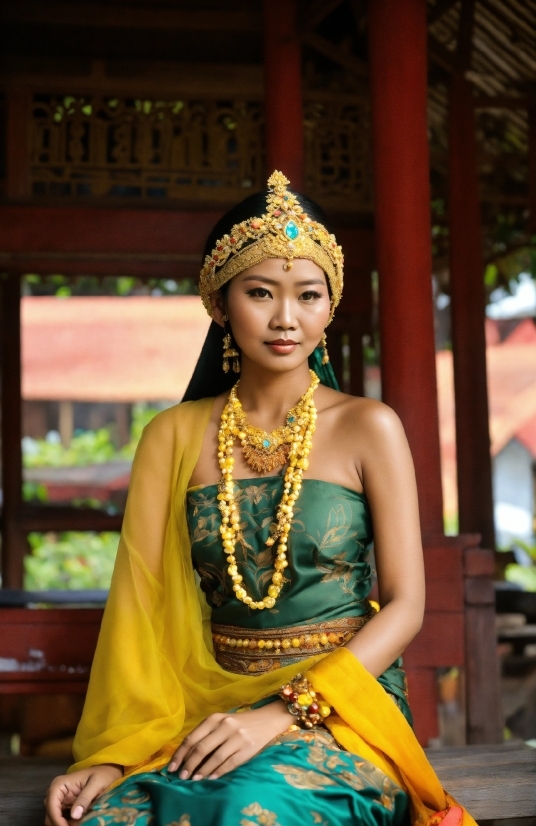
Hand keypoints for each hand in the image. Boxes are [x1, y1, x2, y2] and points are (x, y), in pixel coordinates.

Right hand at [44, 764, 122, 825]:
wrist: (107, 773)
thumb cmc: (102, 775)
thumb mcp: (96, 784)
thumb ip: (85, 798)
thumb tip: (74, 816)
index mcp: (60, 784)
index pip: (51, 804)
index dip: (56, 818)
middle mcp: (56, 792)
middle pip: (50, 813)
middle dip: (59, 823)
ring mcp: (60, 800)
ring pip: (54, 818)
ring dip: (63, 824)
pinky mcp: (66, 807)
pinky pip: (62, 819)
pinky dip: (67, 823)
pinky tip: (77, 824)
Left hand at [168, 700, 291, 780]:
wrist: (267, 720)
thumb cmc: (239, 723)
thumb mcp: (221, 723)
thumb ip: (206, 735)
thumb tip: (185, 756)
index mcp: (214, 718)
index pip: (192, 738)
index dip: (180, 754)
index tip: (171, 767)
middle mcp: (224, 726)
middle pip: (201, 748)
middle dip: (188, 765)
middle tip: (181, 777)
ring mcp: (236, 737)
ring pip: (214, 757)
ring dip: (202, 771)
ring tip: (194, 779)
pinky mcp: (247, 748)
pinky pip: (229, 763)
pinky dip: (218, 772)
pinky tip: (211, 778)